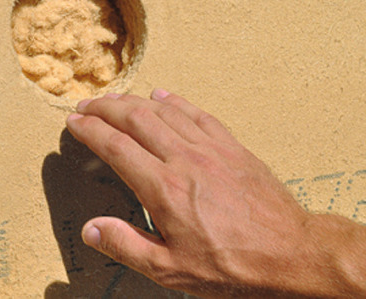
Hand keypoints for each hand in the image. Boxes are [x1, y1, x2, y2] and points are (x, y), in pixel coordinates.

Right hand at [65, 89, 323, 295]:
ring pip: (164, 111)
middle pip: (135, 119)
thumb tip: (91, 228)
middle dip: (105, 108)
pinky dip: (175, 101)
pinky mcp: (232, 147)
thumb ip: (127, 246)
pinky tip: (162, 95)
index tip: (73, 123)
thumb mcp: (172, 270)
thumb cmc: (233, 267)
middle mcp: (184, 159)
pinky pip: (197, 114)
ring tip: (114, 99)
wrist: (292, 254)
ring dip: (133, 101)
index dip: (90, 131)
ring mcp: (211, 149)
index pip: (116, 147)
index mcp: (163, 189)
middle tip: (85, 106)